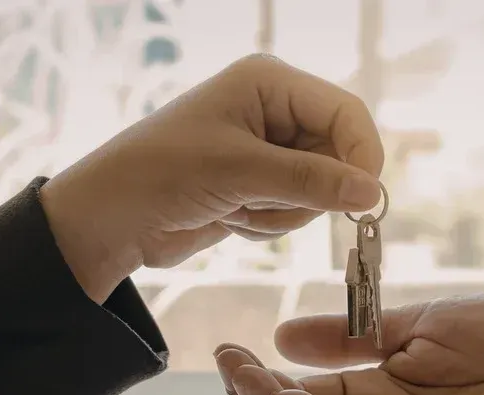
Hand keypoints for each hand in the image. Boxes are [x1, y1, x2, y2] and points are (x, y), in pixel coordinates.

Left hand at [38, 54, 383, 300]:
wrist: (110, 219)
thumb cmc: (162, 174)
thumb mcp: (241, 173)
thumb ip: (311, 181)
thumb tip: (373, 193)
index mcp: (269, 82)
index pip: (345, 113)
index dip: (359, 156)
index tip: (363, 201)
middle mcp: (273, 110)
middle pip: (337, 155)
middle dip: (307, 191)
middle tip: (262, 201)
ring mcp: (266, 150)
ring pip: (318, 191)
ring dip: (281, 212)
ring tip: (235, 207)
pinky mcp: (258, 185)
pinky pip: (293, 211)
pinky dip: (267, 223)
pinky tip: (228, 217)